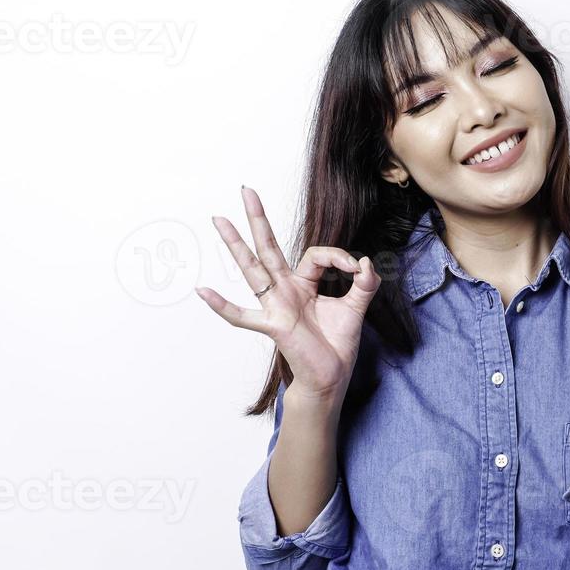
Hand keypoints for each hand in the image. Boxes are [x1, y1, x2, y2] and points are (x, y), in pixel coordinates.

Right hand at [195, 186, 379, 400]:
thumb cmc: (336, 345)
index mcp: (304, 284)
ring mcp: (276, 306)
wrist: (331, 378)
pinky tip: (202, 291)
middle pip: (269, 248)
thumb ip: (364, 285)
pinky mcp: (274, 326)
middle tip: (246, 191)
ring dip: (236, 245)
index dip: (338, 255)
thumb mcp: (356, 309)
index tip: (356, 267)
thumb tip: (366, 262)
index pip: (316, 254)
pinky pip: (243, 316)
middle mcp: (285, 290)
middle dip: (259, 219)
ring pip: (253, 269)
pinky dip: (223, 305)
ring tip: (219, 220)